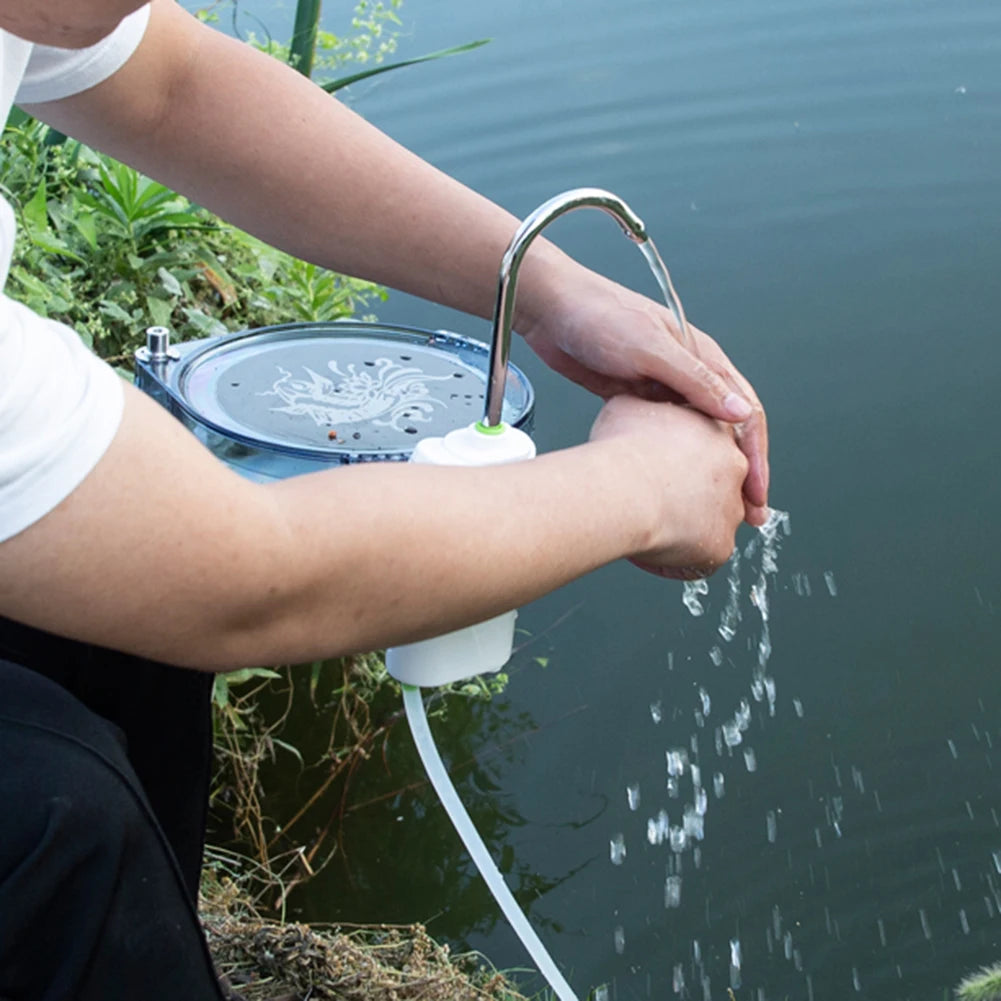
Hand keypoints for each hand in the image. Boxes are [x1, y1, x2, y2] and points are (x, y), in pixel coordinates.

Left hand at [519, 264, 768, 525]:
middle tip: (749, 514)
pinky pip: (664, 437)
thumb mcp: (650, 348)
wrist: (551, 312)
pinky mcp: (635, 401)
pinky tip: (671, 489)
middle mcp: (688, 375)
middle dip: (741, 473)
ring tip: (717, 511)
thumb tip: (740, 412)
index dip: (756, 455)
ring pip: (697, 439)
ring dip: (711, 473)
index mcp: (703, 357)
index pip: (745, 411)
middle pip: (727, 431)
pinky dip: (675, 463)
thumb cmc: (600, 318)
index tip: (757, 492)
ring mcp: (662, 390)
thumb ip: (695, 380)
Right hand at [590, 396, 747, 578]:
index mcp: (717, 430)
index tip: (668, 467)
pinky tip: (651, 552)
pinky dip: (680, 559)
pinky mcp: (721, 545)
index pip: (709, 445)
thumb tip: (636, 405)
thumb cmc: (620, 448)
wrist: (622, 489)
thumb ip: (645, 406)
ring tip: (653, 527)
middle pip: (718, 484)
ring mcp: (732, 509)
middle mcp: (735, 468)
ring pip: (713, 522)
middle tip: (661, 500)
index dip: (686, 458)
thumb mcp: (628, 405)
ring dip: (689, 527)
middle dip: (694, 494)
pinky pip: (702, 558)